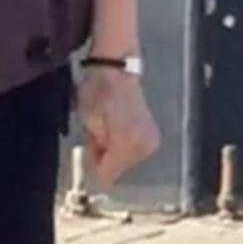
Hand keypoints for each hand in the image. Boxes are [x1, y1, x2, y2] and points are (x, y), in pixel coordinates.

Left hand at [77, 67, 159, 188]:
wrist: (117, 69)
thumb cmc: (98, 92)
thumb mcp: (89, 122)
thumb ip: (95, 151)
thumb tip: (99, 175)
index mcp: (128, 143)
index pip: (106, 175)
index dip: (93, 161)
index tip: (90, 142)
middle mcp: (145, 147)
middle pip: (116, 170)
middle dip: (103, 155)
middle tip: (98, 130)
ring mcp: (152, 142)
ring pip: (124, 162)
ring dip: (113, 150)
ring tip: (108, 125)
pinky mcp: (153, 137)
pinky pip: (133, 153)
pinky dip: (123, 145)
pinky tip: (119, 126)